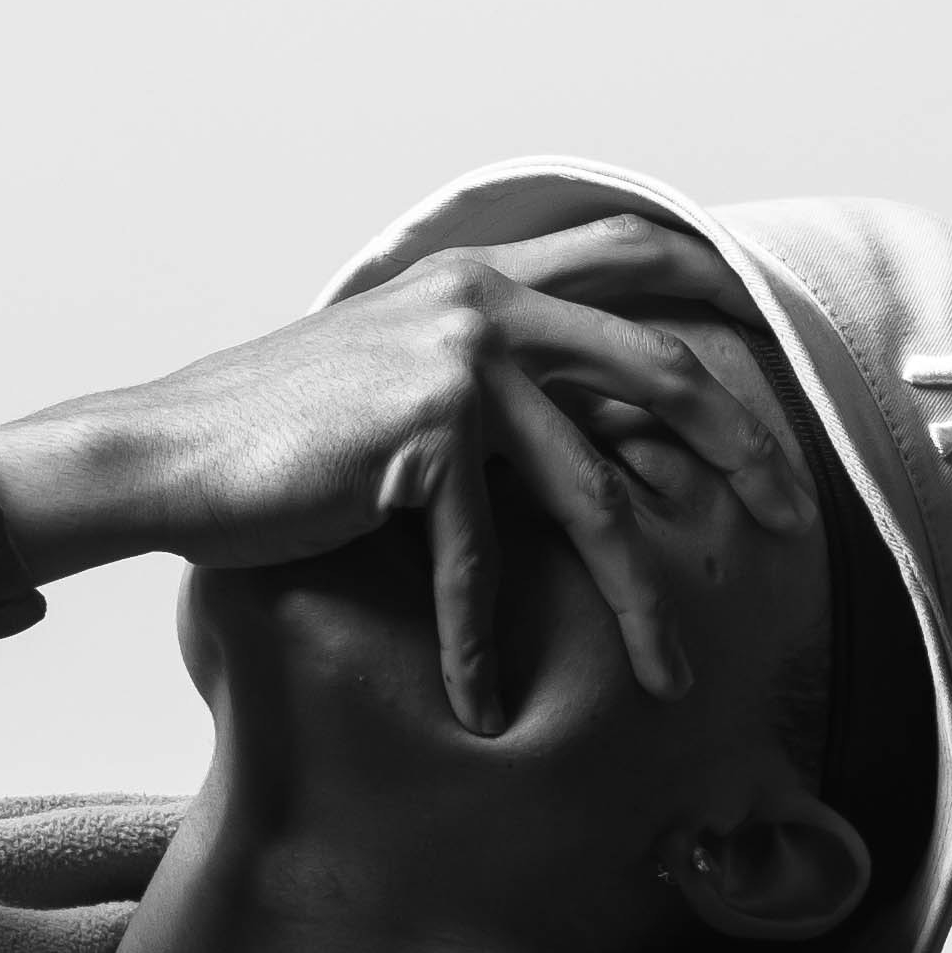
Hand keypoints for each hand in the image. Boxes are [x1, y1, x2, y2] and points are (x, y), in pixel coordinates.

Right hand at [0, 224, 810, 733]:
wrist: (163, 453)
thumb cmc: (267, 436)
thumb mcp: (384, 381)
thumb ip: (474, 383)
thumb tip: (554, 433)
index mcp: (479, 280)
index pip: (624, 249)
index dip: (707, 279)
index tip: (776, 338)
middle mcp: (482, 303)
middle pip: (658, 367)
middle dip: (740, 446)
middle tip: (789, 520)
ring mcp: (459, 363)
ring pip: (593, 494)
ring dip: (638, 600)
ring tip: (668, 675)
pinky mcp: (426, 434)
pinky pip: (483, 557)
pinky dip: (477, 640)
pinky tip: (482, 703)